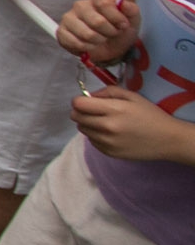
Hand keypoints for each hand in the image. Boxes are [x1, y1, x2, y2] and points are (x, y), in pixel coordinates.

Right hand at [58, 0, 137, 62]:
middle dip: (109, 33)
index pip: (104, 4)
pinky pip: (74, 42)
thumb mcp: (132, 20)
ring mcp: (69, 18)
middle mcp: (81, 5)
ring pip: (86, 34)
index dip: (116, 18)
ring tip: (101, 40)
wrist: (111, 48)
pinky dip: (86, 48)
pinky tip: (90, 45)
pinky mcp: (62, 32)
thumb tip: (124, 4)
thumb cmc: (119, 30)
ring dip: (98, 41)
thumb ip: (131, 9)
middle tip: (112, 34)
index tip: (123, 25)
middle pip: (96, 21)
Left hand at [72, 85, 194, 162]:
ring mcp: (107, 142)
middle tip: (94, 111)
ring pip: (82, 129)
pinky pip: (91, 141)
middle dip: (81, 111)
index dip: (79, 100)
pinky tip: (111, 133)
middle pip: (76, 117)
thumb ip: (108, 91)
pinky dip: (96, 135)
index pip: (78, 104)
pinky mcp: (109, 152)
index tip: (87, 101)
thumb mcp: (132, 96)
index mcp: (113, 110)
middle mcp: (107, 127)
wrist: (168, 139)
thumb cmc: (151, 115)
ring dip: (88, 124)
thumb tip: (89, 96)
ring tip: (105, 122)